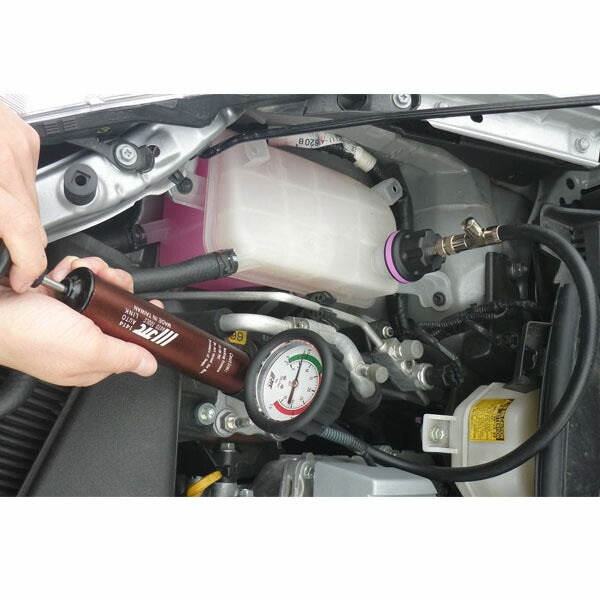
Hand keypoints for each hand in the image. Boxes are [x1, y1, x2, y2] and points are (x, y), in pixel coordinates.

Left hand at [0, 100, 46, 292]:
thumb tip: (0, 251)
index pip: (24, 228)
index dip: (28, 261)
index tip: (21, 276)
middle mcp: (6, 156)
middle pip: (33, 220)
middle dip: (19, 242)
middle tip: (3, 250)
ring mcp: (20, 145)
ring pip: (34, 203)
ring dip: (17, 217)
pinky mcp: (27, 138)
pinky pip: (31, 181)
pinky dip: (15, 192)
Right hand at [0, 256, 161, 385]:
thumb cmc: (28, 335)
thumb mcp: (87, 349)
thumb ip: (122, 356)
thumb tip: (149, 365)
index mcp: (91, 360)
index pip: (129, 341)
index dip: (141, 322)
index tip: (150, 306)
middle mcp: (80, 339)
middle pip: (116, 310)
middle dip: (118, 289)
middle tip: (111, 281)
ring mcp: (66, 318)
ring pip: (99, 291)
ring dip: (97, 275)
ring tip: (86, 272)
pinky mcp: (52, 298)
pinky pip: (75, 279)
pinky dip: (73, 270)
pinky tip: (66, 272)